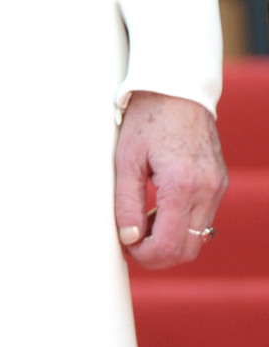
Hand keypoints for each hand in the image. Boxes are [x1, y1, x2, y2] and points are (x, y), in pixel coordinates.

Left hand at [115, 90, 226, 268]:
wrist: (177, 90)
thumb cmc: (146, 119)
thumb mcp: (126, 159)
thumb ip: (126, 202)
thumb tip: (128, 239)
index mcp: (183, 185)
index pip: (170, 245)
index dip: (146, 256)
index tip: (125, 248)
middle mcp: (208, 191)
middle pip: (189, 250)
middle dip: (159, 255)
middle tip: (130, 242)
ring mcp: (218, 188)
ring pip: (199, 239)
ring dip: (170, 241)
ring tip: (140, 223)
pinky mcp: (219, 184)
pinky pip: (204, 220)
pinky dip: (182, 225)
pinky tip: (158, 211)